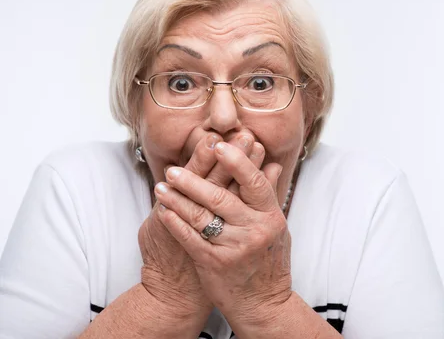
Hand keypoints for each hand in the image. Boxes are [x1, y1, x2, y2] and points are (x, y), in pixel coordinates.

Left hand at [156, 141, 291, 328]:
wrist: (263, 304)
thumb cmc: (270, 262)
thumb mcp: (277, 227)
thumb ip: (270, 195)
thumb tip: (272, 163)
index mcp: (271, 217)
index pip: (254, 183)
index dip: (236, 162)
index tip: (218, 145)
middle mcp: (254, 231)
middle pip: (220, 198)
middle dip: (193, 181)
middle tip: (174, 169)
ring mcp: (234, 248)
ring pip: (200, 217)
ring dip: (177, 200)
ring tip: (161, 187)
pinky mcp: (214, 264)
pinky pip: (190, 239)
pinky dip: (174, 223)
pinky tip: (164, 211)